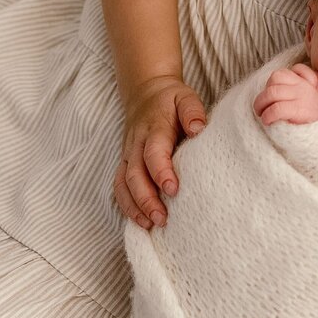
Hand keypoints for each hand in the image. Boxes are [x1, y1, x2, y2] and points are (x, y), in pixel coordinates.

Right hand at [112, 75, 205, 230]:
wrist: (145, 92)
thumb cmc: (171, 99)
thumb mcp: (185, 96)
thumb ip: (193, 111)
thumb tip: (199, 128)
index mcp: (153, 128)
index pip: (153, 152)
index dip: (161, 172)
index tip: (173, 190)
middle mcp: (136, 143)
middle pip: (135, 174)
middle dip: (146, 199)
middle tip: (162, 218)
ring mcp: (127, 154)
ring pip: (123, 183)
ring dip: (134, 206)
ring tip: (150, 225)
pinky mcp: (124, 163)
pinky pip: (119, 186)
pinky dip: (126, 205)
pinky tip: (140, 221)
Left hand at [253, 63, 317, 125]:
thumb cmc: (314, 123)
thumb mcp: (307, 102)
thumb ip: (293, 94)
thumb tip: (269, 98)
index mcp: (304, 84)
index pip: (282, 73)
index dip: (271, 84)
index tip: (271, 100)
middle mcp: (303, 87)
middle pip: (274, 78)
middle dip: (263, 94)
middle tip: (260, 108)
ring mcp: (301, 97)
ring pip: (272, 92)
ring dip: (261, 104)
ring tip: (262, 115)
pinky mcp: (299, 110)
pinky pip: (276, 108)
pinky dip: (268, 115)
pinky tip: (269, 122)